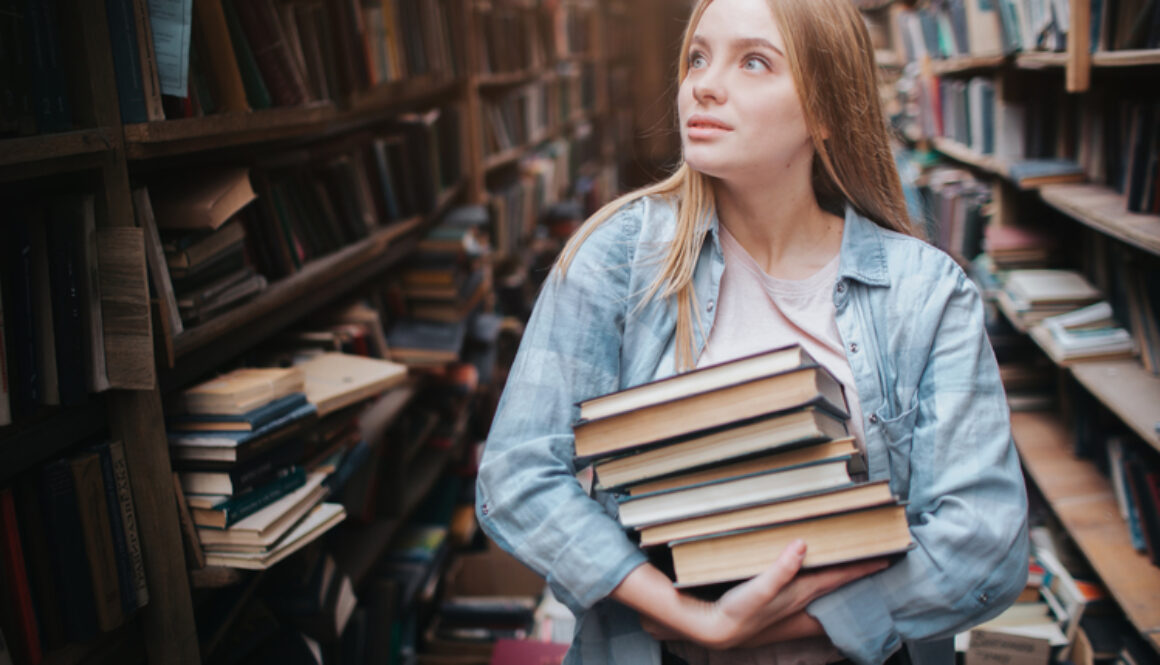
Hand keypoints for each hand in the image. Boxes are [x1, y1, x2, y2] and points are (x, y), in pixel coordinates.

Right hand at [641, 542, 889, 648]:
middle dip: (856, 573)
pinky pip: (808, 595)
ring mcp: (789, 604)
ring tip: (853, 571)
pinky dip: (819, 588)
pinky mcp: (776, 605)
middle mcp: (800, 600)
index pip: (838, 576)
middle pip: (836, 583)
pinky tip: (815, 585)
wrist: (716, 631)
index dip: (860, 566)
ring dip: (840, 580)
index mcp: (800, 592)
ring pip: (824, 590)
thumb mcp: (757, 590)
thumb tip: (802, 545)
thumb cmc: (736, 612)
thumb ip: (780, 570)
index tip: (885, 558)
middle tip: (876, 562)